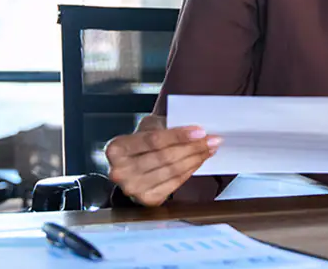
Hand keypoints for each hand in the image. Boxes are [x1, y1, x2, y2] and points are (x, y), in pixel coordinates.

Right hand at [104, 114, 221, 206]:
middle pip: (164, 157)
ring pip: (172, 171)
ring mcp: (133, 189)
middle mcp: (120, 172)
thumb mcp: (147, 126)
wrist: (130, 164)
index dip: (179, 136)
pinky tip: (198, 161)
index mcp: (116, 148)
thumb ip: (165, 127)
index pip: (153, 140)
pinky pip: (175, 184)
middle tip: (211, 140)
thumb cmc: (141, 142)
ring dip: (195, 159)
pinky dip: (190, 171)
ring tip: (209, 149)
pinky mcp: (147, 200)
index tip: (200, 131)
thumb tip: (196, 131)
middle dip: (193, 147)